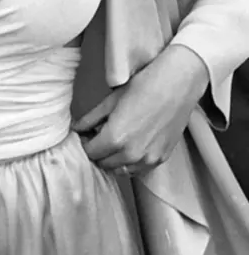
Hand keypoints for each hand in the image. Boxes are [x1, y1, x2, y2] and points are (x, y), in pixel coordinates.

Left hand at [73, 45, 208, 176]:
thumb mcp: (112, 100)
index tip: (87, 133)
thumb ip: (91, 118)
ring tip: (116, 139)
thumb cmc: (144, 85)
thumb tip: (76, 128)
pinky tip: (132, 144)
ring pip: (121, 170)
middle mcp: (131, 155)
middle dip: (98, 151)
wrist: (178, 84)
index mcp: (115, 138)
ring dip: (113, 159)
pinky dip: (130, 162)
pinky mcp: (161, 159)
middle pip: (103, 163)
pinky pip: (138, 169)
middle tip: (99, 134)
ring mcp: (148, 159)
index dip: (85, 142)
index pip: (90, 152)